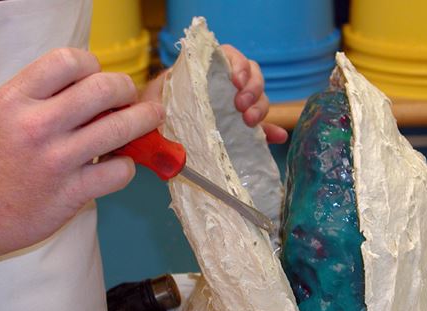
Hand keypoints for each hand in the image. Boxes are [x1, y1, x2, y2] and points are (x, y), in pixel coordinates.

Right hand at [0, 48, 164, 263]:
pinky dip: (128, 167)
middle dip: (127, 89)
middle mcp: (36, 125)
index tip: (98, 77)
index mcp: (15, 99)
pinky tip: (120, 166)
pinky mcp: (71, 193)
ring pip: (120, 128)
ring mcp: (56, 160)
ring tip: (152, 118)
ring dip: (145, 120)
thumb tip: (92, 87)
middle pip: (103, 89)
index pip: (68, 61)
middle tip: (132, 97)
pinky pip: (119, 172)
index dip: (94, 66)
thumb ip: (40, 98)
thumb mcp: (2, 116)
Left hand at [140, 44, 287, 144]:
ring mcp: (233, 107)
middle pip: (251, 75)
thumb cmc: (149, 115)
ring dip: (261, 107)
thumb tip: (163, 114)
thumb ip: (158, 102)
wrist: (152, 137)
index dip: (238, 64)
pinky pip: (261, 126)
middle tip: (241, 105)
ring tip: (250, 122)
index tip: (236, 81)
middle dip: (253, 88)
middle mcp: (222, 86)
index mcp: (203, 73)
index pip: (229, 56)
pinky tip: (277, 138)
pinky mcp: (239, 128)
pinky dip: (271, 130)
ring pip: (258, 97)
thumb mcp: (151, 103)